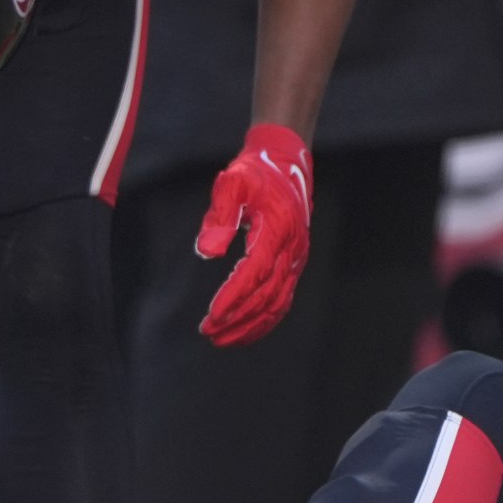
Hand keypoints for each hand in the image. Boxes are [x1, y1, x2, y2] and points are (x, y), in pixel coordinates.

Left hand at [194, 123, 311, 346]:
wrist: (285, 163)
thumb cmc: (255, 173)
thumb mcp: (233, 183)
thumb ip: (219, 215)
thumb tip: (207, 253)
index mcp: (276, 231)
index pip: (253, 274)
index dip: (233, 298)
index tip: (211, 315)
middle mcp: (291, 251)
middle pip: (265, 297)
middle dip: (237, 319)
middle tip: (208, 332)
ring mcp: (295, 260)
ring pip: (276, 305)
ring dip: (250, 326)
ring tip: (222, 339)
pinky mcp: (293, 265)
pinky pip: (282, 300)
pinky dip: (264, 320)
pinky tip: (244, 330)